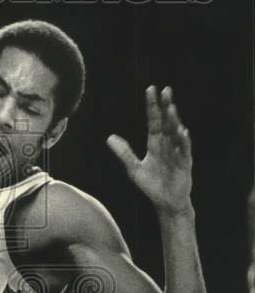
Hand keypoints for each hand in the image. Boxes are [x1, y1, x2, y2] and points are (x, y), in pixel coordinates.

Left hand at [107, 85, 192, 214]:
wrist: (166, 203)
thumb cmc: (152, 185)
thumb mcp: (134, 169)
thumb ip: (124, 153)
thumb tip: (109, 137)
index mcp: (155, 144)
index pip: (153, 121)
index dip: (152, 107)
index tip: (151, 89)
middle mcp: (168, 145)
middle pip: (166, 122)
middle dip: (166, 106)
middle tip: (165, 90)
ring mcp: (177, 152)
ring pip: (176, 133)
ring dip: (173, 121)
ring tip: (170, 108)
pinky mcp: (184, 163)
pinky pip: (184, 150)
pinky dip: (182, 141)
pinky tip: (181, 132)